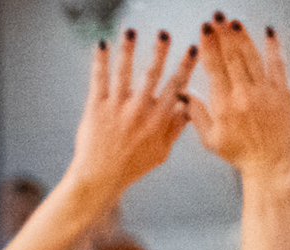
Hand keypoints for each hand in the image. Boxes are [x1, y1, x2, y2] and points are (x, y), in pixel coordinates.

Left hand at [64, 27, 195, 195]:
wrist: (98, 178)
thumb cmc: (132, 167)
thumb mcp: (162, 151)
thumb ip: (176, 127)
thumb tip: (190, 106)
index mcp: (158, 118)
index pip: (176, 85)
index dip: (186, 66)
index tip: (194, 48)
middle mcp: (139, 109)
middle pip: (152, 74)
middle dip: (160, 52)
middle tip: (165, 34)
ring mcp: (116, 107)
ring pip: (123, 72)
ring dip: (128, 49)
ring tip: (131, 31)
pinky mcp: (96, 108)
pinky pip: (98, 79)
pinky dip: (100, 61)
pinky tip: (101, 44)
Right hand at [186, 19, 289, 181]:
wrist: (271, 164)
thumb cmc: (239, 154)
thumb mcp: (210, 139)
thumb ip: (197, 114)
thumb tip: (184, 93)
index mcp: (223, 106)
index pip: (214, 68)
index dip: (209, 46)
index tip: (204, 30)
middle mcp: (244, 95)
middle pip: (232, 57)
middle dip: (223, 35)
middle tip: (217, 16)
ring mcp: (266, 92)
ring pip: (252, 57)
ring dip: (243, 37)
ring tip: (234, 22)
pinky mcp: (284, 92)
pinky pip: (278, 64)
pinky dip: (273, 47)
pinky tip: (268, 33)